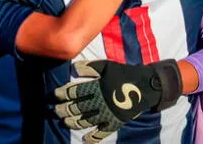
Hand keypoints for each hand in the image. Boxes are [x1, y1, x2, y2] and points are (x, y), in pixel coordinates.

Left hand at [54, 59, 181, 142]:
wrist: (147, 86)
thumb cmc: (124, 73)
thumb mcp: (107, 66)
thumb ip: (89, 67)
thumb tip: (72, 68)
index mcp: (98, 87)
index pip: (76, 92)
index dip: (64, 93)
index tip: (56, 94)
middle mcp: (101, 101)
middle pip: (78, 108)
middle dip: (65, 109)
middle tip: (56, 110)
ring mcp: (108, 114)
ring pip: (86, 121)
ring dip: (73, 122)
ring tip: (65, 122)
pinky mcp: (116, 123)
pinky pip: (102, 133)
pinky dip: (93, 138)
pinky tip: (85, 140)